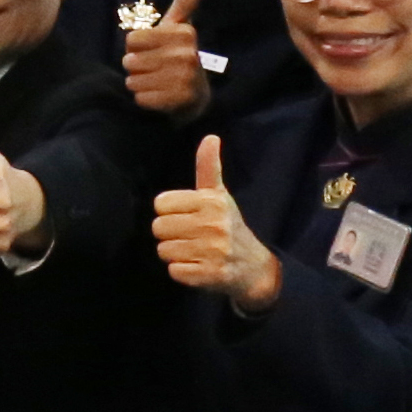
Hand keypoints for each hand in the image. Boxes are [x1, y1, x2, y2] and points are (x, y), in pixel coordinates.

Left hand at [123, 0, 210, 117]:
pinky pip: (140, 98)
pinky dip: (144, 100)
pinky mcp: (178, 101)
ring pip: (133, 80)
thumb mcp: (179, 29)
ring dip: (139, 84)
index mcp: (184, 34)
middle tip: (155, 69)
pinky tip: (159, 97)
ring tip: (157, 82)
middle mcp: (188, 55)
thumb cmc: (177, 57)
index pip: (131, 39)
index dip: (136, 47)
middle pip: (130, 60)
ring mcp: (185, 79)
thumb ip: (184, 4)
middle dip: (136, 67)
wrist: (194, 97)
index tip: (154, 50)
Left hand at [152, 135, 281, 313]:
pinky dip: (182, 271)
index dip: (169, 212)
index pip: (160, 204)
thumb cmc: (229, 226)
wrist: (254, 267)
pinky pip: (174, 271)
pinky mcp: (209, 274)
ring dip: (175, 254)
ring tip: (195, 251)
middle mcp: (213, 224)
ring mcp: (212, 251)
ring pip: (163, 250)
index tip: (187, 216)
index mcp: (211, 201)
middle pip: (158, 228)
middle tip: (190, 236)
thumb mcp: (220, 195)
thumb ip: (209, 167)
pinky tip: (199, 266)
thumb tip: (210, 137)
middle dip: (170, 234)